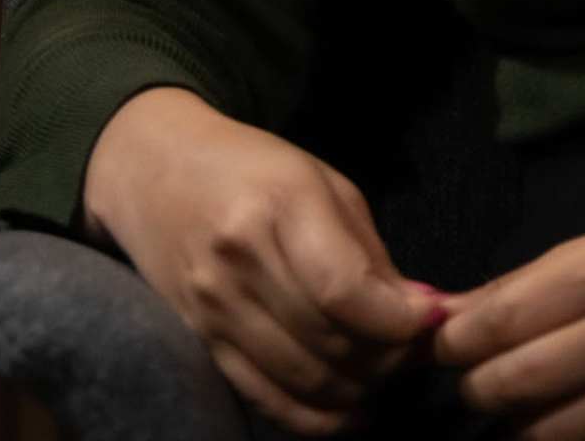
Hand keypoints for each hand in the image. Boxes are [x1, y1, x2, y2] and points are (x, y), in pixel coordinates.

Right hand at [81, 87, 446, 433]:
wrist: (153, 169)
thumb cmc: (251, 167)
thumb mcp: (322, 184)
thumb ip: (372, 255)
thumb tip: (427, 316)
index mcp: (278, 206)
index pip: (346, 292)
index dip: (401, 323)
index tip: (432, 324)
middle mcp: (239, 261)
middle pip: (331, 342)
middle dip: (389, 357)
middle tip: (414, 349)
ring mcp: (214, 307)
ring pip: (306, 380)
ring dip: (360, 389)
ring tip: (384, 371)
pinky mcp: (201, 341)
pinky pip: (267, 399)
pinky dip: (317, 418)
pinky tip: (350, 410)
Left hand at [435, 214, 584, 440]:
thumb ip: (520, 286)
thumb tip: (450, 316)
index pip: (503, 320)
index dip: (456, 342)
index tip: (443, 347)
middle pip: (517, 381)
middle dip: (477, 388)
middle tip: (475, 382)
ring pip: (549, 432)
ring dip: (515, 426)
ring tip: (513, 410)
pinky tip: (556, 424)